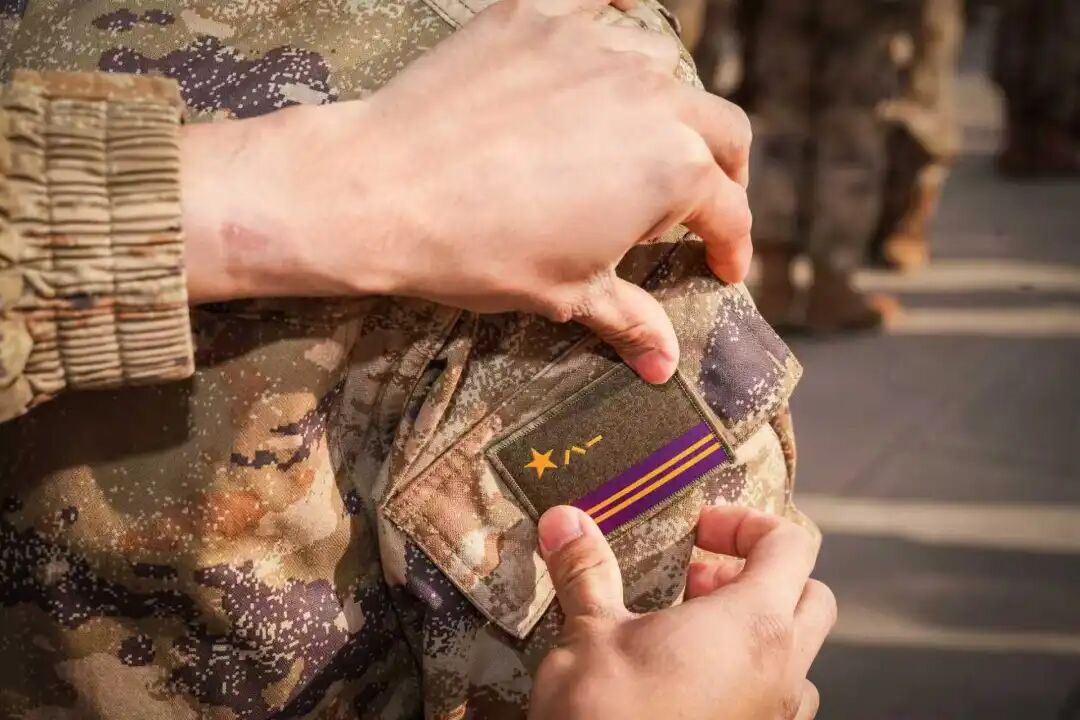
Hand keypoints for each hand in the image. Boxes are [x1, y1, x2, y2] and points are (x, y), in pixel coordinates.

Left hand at [179, 0, 752, 383]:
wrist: (380, 190)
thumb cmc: (478, 252)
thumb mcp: (565, 293)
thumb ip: (629, 318)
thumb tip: (666, 364)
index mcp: (670, 169)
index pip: (725, 210)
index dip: (732, 245)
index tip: (724, 269)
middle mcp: (651, 96)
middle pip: (721, 128)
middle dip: (726, 171)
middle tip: (707, 204)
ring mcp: (597, 47)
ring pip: (666, 64)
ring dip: (672, 104)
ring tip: (648, 134)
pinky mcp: (542, 15)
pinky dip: (616, 10)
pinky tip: (616, 25)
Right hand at [529, 505, 835, 719]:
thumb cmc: (607, 715)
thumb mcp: (589, 634)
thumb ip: (586, 570)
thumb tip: (563, 520)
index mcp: (754, 625)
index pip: (789, 545)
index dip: (746, 524)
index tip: (698, 531)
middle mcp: (783, 670)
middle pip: (811, 596)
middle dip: (760, 576)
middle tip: (698, 579)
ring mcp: (777, 716)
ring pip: (799, 656)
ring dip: (758, 632)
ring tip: (693, 635)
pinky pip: (778, 702)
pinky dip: (749, 678)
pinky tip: (692, 685)